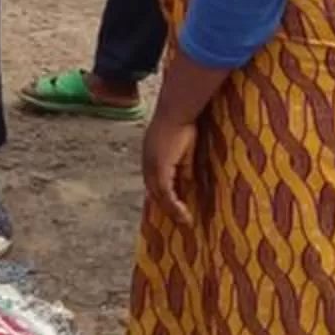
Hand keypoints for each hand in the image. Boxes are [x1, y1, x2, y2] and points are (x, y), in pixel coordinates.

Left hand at [141, 106, 197, 221]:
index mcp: (150, 158)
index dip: (163, 196)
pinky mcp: (159, 169)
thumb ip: (184, 168)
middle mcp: (147, 164)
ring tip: (184, 222)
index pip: (154, 182)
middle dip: (166, 208)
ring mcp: (151, 167)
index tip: (173, 207)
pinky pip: (166, 193)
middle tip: (179, 220)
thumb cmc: (182, 124)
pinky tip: (185, 215)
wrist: (176, 112)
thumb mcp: (184, 152)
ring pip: (159, 196)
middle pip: (154, 193)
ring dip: (171, 211)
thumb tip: (187, 183)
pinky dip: (174, 206)